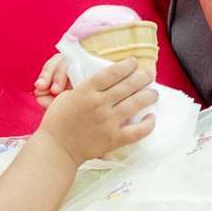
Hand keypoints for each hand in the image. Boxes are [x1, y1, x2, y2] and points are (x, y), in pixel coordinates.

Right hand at [34, 58, 157, 163]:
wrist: (56, 148)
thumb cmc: (58, 121)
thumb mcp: (66, 96)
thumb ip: (86, 87)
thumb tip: (106, 79)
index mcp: (86, 91)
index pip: (113, 72)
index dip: (128, 65)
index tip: (134, 62)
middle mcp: (99, 104)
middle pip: (128, 84)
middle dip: (143, 77)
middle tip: (150, 74)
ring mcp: (107, 121)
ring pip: (136, 103)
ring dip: (150, 96)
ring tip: (154, 93)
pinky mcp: (113, 139)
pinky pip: (137, 131)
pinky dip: (148, 124)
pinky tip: (151, 117)